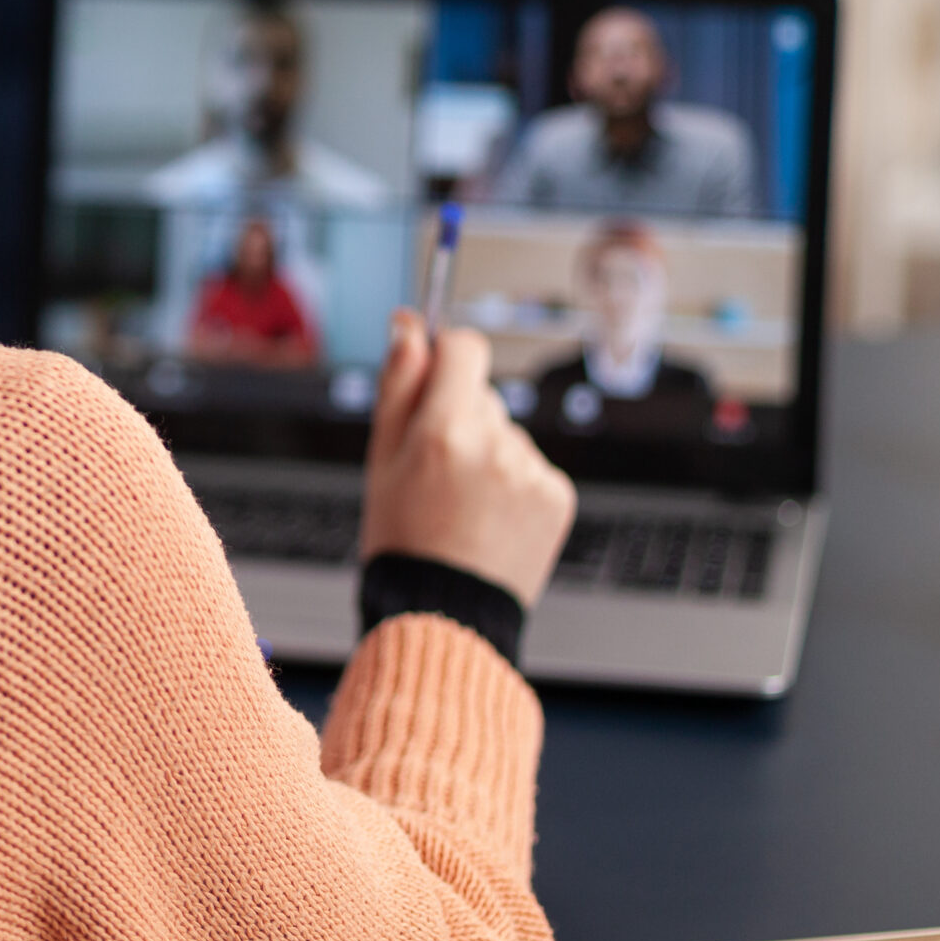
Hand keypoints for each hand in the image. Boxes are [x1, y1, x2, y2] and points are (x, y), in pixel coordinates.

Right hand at [359, 309, 575, 608]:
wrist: (444, 616)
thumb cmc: (402, 538)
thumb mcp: (381, 458)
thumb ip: (398, 384)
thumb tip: (409, 324)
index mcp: (444, 430)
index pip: (464, 347)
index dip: (446, 356)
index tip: (436, 377)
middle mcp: (495, 445)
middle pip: (483, 394)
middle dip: (459, 417)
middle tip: (435, 471)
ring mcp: (532, 471)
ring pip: (507, 432)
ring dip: (488, 454)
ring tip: (463, 505)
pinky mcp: (558, 495)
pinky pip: (532, 465)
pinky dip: (514, 484)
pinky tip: (491, 518)